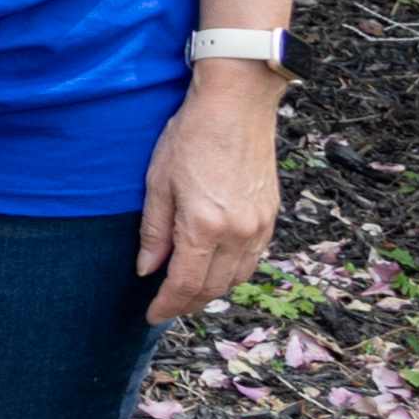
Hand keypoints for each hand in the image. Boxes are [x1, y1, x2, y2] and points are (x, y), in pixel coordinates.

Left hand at [136, 67, 283, 322]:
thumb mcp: (158, 182)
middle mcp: (238, 233)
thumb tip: (147, 270)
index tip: (151, 314)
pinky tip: (215, 267)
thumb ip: (154, 232)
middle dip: (188, 302)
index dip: (168, 304)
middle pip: (214, 287)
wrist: (237, 104)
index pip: (186, 284)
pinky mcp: (271, 215)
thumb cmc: (191, 136)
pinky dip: (232, 271)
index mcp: (205, 226)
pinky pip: (252, 258)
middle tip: (166, 307)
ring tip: (188, 291)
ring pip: (237, 277)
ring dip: (212, 290)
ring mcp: (259, 225)